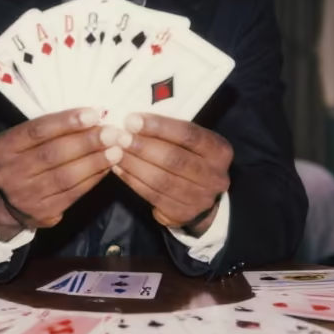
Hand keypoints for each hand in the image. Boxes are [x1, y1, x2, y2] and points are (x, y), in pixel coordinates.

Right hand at [0, 108, 123, 240]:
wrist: (6, 203)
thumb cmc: (23, 160)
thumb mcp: (23, 142)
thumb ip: (50, 130)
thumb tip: (92, 117)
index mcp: (3, 147)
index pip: (37, 130)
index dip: (66, 122)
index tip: (93, 114)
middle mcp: (10, 172)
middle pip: (53, 154)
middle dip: (86, 142)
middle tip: (112, 133)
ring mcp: (25, 195)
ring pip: (65, 176)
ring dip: (94, 162)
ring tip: (115, 150)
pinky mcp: (42, 213)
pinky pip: (73, 193)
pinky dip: (93, 179)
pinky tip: (107, 167)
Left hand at [110, 113, 231, 234]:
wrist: (202, 197)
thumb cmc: (191, 158)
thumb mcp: (191, 143)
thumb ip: (170, 132)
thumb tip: (134, 120)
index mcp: (219, 150)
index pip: (189, 135)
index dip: (159, 127)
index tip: (132, 120)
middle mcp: (215, 176)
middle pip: (175, 159)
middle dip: (143, 147)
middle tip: (119, 137)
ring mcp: (200, 198)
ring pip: (161, 180)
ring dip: (134, 165)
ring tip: (114, 152)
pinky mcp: (182, 214)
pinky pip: (153, 196)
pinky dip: (132, 181)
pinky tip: (118, 169)